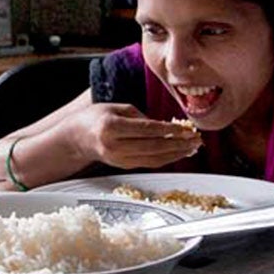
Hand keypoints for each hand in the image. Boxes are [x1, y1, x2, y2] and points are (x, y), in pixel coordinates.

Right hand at [71, 102, 201, 170]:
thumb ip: (140, 116)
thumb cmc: (97, 117)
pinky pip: (149, 163)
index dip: (170, 131)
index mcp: (111, 126)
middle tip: (196, 139)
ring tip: (193, 147)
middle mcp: (114, 145)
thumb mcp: (116, 108)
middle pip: (153, 147)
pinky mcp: (123, 166)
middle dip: (178, 144)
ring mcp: (118, 158)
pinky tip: (179, 153)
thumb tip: (165, 127)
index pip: (147, 130)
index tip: (188, 129)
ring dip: (176, 154)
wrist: (77, 138)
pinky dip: (167, 159)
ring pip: (154, 159)